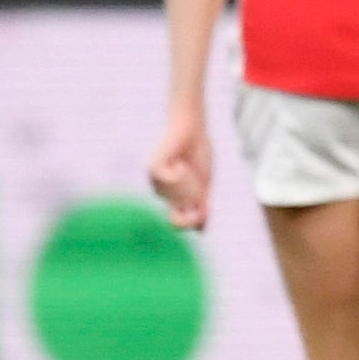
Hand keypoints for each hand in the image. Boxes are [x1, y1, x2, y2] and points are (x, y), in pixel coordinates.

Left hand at [148, 105, 212, 230]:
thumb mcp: (205, 184)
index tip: (202, 212)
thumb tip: (201, 230)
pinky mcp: (153, 169)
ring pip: (178, 196)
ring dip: (189, 183)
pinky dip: (181, 173)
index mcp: (174, 197)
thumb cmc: (198, 153)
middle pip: (181, 209)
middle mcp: (162, 192)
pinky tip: (179, 161)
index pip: (178, 223)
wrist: (191, 129)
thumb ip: (201, 205)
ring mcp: (155, 182)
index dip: (190, 222)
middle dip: (194, 197)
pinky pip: (172, 181)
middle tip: (197, 180)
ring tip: (187, 164)